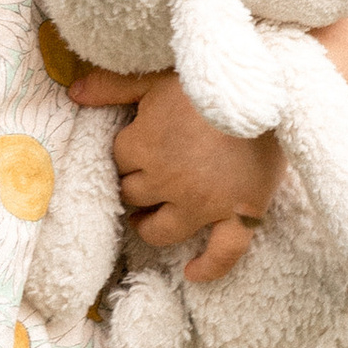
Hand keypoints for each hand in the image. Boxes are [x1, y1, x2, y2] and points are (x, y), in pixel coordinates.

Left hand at [65, 67, 282, 285]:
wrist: (273, 84)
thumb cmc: (210, 76)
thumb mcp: (156, 75)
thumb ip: (113, 85)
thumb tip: (74, 92)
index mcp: (143, 146)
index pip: (119, 159)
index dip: (129, 150)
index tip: (142, 139)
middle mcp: (167, 181)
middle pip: (134, 194)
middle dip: (137, 184)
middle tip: (147, 174)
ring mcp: (203, 204)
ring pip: (160, 230)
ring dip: (150, 226)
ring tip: (149, 218)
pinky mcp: (239, 214)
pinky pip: (222, 253)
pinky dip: (208, 267)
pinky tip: (192, 272)